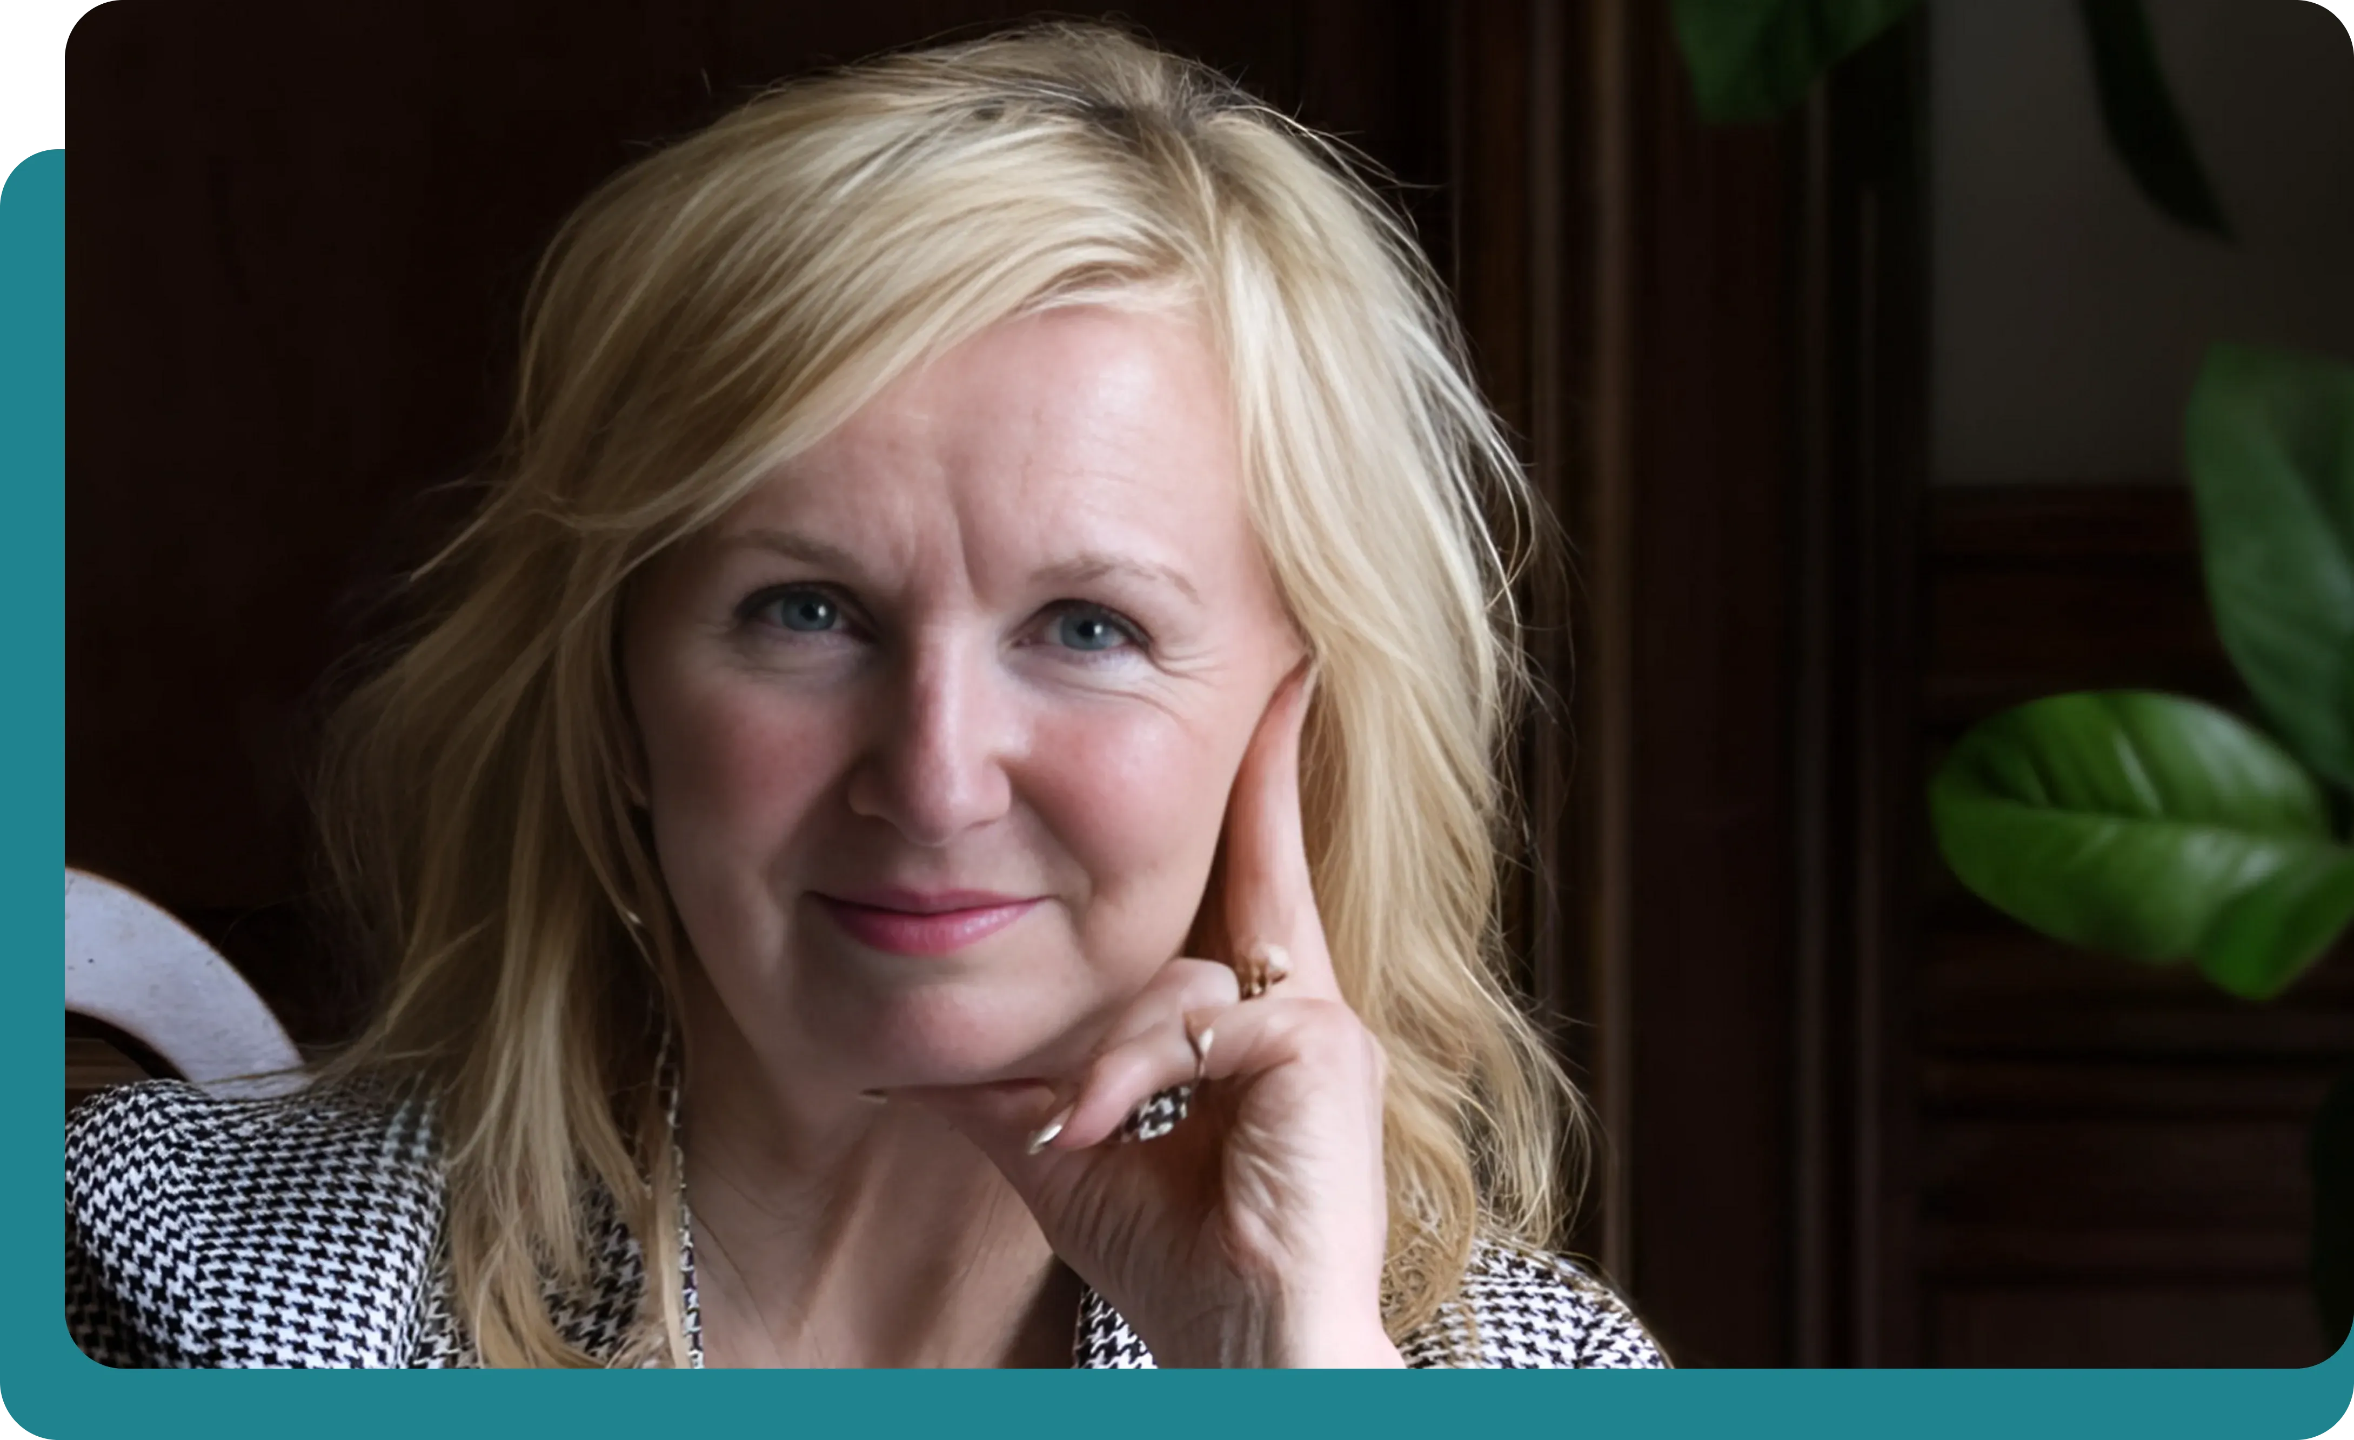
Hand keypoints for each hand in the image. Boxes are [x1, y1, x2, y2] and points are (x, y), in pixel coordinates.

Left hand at [904, 660, 1402, 1366]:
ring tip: (1074, 1135)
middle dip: (1267, 769)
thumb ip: (1016, 1098)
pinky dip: (1128, 1077)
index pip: (1251, 894)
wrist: (1249, 1354)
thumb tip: (912, 1072)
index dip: (1256, 802)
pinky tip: (1100, 1132)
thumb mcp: (1073, 1162)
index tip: (1270, 707)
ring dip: (1107, 1060)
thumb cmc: (1181, 1272)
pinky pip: (1193, 1024)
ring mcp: (1326, 1028)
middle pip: (1258, 871)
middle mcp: (1309, 1013)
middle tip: (1281, 664)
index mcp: (1264, 1034)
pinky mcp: (1323, 1049)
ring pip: (1176, 977)